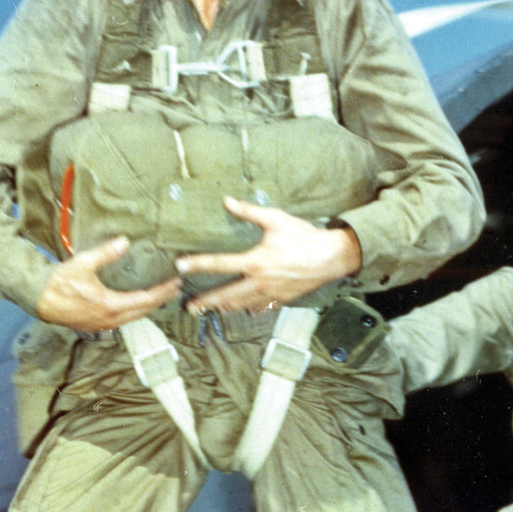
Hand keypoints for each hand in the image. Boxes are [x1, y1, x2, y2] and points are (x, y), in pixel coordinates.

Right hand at [34, 237, 181, 331]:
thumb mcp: (83, 263)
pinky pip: (123, 320)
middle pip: (144, 311)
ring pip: (134, 318)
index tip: (176, 282)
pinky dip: (135, 311)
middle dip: (161, 299)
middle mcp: (110, 319)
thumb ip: (106, 253)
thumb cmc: (59, 282)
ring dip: (149, 307)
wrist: (38, 299)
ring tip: (161, 296)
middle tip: (175, 288)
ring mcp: (103, 325)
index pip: (146, 300)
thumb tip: (125, 241)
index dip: (163, 291)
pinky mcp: (96, 325)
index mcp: (110, 305)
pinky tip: (137, 304)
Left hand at [176, 197, 361, 314]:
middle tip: (189, 307)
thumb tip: (228, 202)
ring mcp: (271, 294)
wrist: (332, 257)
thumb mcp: (276, 219)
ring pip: (242, 305)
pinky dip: (249, 309)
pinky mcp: (282, 300)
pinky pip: (261, 308)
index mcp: (255, 261)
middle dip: (206, 302)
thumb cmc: (304, 237)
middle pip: (226, 295)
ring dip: (225, 308)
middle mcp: (260, 282)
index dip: (197, 265)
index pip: (219, 264)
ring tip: (212, 309)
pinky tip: (243, 309)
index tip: (180, 266)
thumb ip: (250, 213)